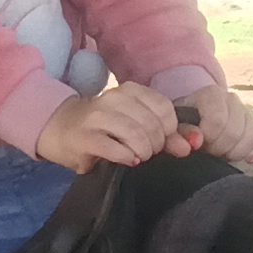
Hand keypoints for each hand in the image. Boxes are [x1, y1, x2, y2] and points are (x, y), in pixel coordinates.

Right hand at [39, 82, 179, 171]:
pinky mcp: (84, 137)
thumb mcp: (135, 124)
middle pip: (152, 124)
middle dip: (156, 145)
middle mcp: (114, 98)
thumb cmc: (103, 128)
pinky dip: (126, 157)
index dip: (170, 131)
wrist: (58, 128)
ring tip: (137, 157)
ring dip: (143, 152)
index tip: (162, 143)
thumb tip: (194, 142)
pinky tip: (127, 161)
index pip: (165, 109)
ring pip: (136, 135)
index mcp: (130, 91)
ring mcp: (97, 116)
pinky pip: (115, 149)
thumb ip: (167, 133)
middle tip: (147, 154)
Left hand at [180, 83, 252, 164]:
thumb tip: (196, 141)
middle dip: (221, 148)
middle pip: (236, 130)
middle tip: (209, 151)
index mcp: (211, 95)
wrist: (193, 119)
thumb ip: (180, 132)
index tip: (199, 144)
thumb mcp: (175, 126)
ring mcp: (248, 113)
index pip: (218, 119)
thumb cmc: (182, 124)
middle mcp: (233, 100)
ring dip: (236, 152)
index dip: (210, 137)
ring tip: (222, 154)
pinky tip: (248, 159)